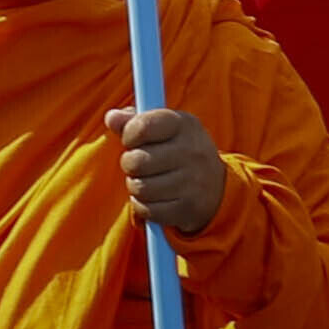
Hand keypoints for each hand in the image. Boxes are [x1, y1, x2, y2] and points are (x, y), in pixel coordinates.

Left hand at [109, 106, 227, 236]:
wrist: (217, 187)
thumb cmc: (179, 151)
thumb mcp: (164, 128)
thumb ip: (135, 121)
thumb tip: (111, 118)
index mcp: (184, 124)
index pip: (142, 126)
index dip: (128, 135)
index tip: (132, 140)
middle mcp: (192, 151)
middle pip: (136, 161)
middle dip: (130, 165)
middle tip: (138, 165)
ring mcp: (193, 181)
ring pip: (140, 188)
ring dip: (136, 187)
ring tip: (147, 181)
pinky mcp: (189, 208)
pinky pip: (148, 210)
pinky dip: (143, 206)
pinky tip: (154, 198)